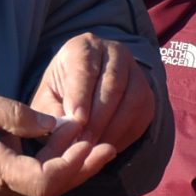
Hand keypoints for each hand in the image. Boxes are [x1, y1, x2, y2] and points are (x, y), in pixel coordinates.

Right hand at [0, 83, 101, 195]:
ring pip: (42, 188)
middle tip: (107, 144)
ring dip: (67, 165)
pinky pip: (30, 185)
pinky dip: (51, 167)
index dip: (72, 165)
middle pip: (49, 188)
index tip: (92, 144)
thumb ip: (17, 115)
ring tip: (89, 139)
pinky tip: (66, 147)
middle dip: (80, 166)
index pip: (42, 180)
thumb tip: (53, 124)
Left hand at [29, 33, 154, 173]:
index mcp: (83, 47)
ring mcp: (135, 71)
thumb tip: (65, 128)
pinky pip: (144, 113)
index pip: (86, 67)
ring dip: (115, 127)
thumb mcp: (47, 98)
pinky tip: (109, 146)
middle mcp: (113, 52)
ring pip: (133, 98)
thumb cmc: (61, 93)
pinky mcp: (147, 92)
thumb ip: (51, 111)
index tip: (77, 120)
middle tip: (85, 141)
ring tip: (96, 147)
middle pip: (113, 84)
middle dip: (99, 117)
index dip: (82, 95)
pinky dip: (127, 133)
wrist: (85, 90)